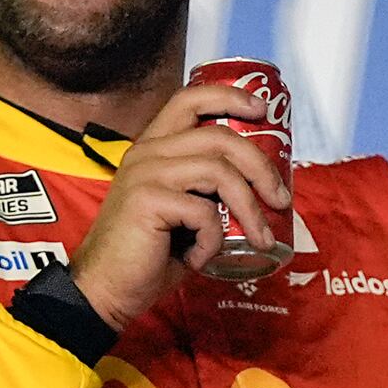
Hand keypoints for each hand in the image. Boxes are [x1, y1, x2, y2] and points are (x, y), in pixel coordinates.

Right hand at [70, 85, 290, 329]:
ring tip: (261, 239)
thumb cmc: (150, 255)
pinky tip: (197, 258)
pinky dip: (212, 240)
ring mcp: (145, 173)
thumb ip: (209, 191)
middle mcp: (147, 152)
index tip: (261, 108)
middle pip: (220, 136)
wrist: (106, 291)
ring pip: (219, 172)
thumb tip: (262, 187)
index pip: (190, 99)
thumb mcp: (184, 211)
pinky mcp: (147, 200)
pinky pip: (204, 213)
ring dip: (249, 209)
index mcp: (154, 148)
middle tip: (281, 198)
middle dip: (261, 166)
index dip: (229, 96)